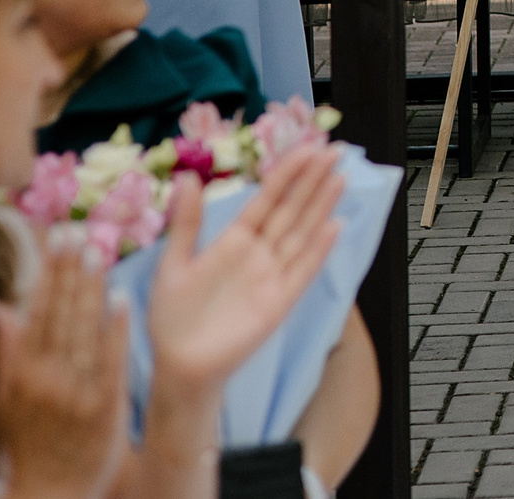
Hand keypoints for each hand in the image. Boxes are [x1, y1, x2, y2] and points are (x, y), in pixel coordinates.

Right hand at [0, 245, 127, 498]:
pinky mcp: (105, 406)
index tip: (57, 236)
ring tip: (100, 251)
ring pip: (84, 331)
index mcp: (22, 373)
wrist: (52, 491)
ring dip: (92, 289)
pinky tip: (124, 298)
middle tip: (81, 230)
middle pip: (60, 314)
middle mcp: (45, 378)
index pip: (37, 311)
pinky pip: (112, 360)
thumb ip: (8, 351)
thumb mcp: (8, 399)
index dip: (49, 273)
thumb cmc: (31, 442)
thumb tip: (0, 304)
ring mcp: (75, 392)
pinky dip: (116, 328)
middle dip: (70, 271)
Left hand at [144, 147, 342, 397]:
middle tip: (335, 150)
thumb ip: (186, 222)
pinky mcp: (280, 301)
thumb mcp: (173, 263)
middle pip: (292, 209)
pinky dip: (319, 249)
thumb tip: (187, 177)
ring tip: (340, 177)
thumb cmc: (173, 317)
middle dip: (313, 180)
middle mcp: (259, 253)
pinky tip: (335, 226)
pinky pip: (303, 270)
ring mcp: (273, 276)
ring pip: (302, 233)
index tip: (308, 147)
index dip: (288, 173)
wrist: (180, 365)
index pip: (268, 198)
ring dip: (322, 206)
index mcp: (234, 240)